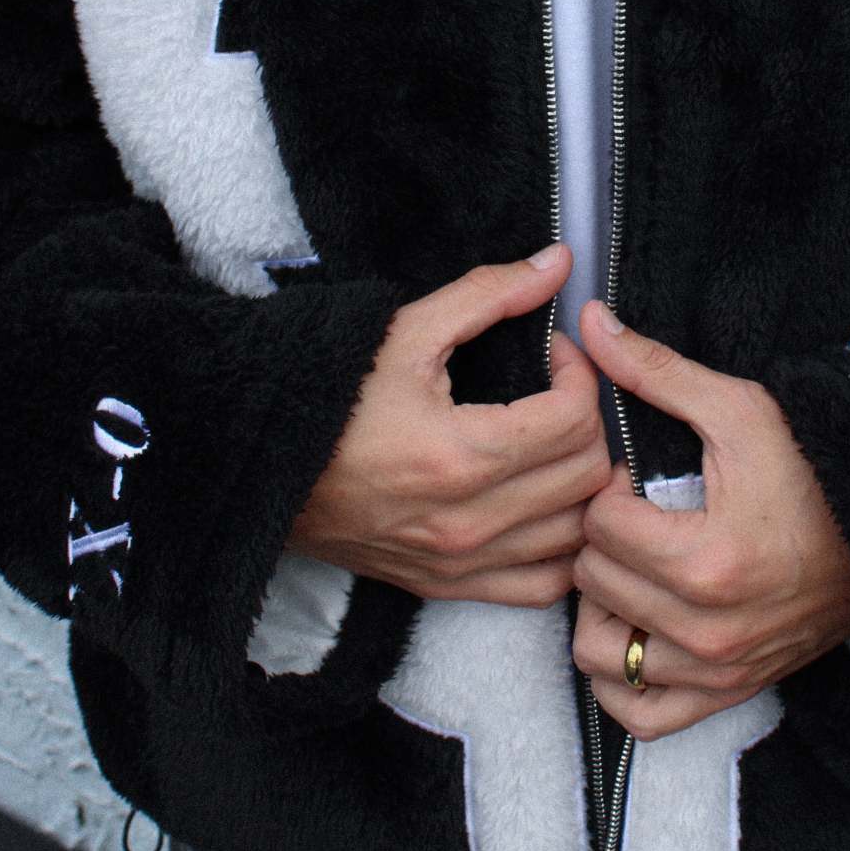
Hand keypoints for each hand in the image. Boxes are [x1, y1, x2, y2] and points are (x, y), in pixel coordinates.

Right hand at [287, 243, 610, 606]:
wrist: (260, 465)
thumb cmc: (330, 395)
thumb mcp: (405, 331)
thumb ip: (488, 295)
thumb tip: (559, 262)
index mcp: (460, 455)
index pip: (575, 419)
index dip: (581, 373)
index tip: (556, 353)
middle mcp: (468, 523)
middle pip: (587, 477)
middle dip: (589, 423)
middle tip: (559, 393)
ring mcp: (460, 564)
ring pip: (576, 534)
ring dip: (584, 485)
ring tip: (558, 445)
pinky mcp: (447, 588)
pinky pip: (543, 586)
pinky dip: (563, 548)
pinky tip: (549, 506)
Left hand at [570, 301, 849, 740]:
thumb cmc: (815, 469)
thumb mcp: (739, 410)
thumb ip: (656, 372)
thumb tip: (588, 326)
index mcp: (706, 562)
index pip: (597, 528)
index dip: (608, 491)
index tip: (637, 480)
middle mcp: (708, 631)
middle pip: (592, 585)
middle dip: (601, 541)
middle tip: (636, 516)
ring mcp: (717, 673)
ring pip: (599, 653)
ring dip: (603, 608)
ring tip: (634, 569)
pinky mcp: (728, 695)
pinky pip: (639, 713)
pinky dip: (625, 676)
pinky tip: (640, 625)